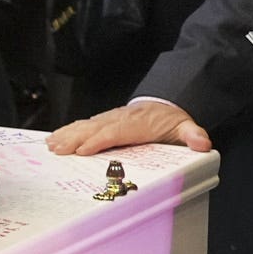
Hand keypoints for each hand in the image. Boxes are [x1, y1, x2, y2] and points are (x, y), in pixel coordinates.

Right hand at [46, 95, 210, 156]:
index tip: (84, 150)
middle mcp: (120, 119)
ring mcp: (109, 119)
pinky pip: (83, 125)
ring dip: (67, 135)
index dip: (100, 140)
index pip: (117, 131)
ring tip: (51, 146)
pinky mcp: (102, 122)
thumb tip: (201, 143)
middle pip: (95, 128)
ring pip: (85, 126)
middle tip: (58, 149)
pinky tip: (54, 139)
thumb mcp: (185, 126)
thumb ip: (192, 135)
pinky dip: (67, 131)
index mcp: (138, 123)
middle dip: (75, 138)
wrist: (164, 103)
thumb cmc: (170, 120)